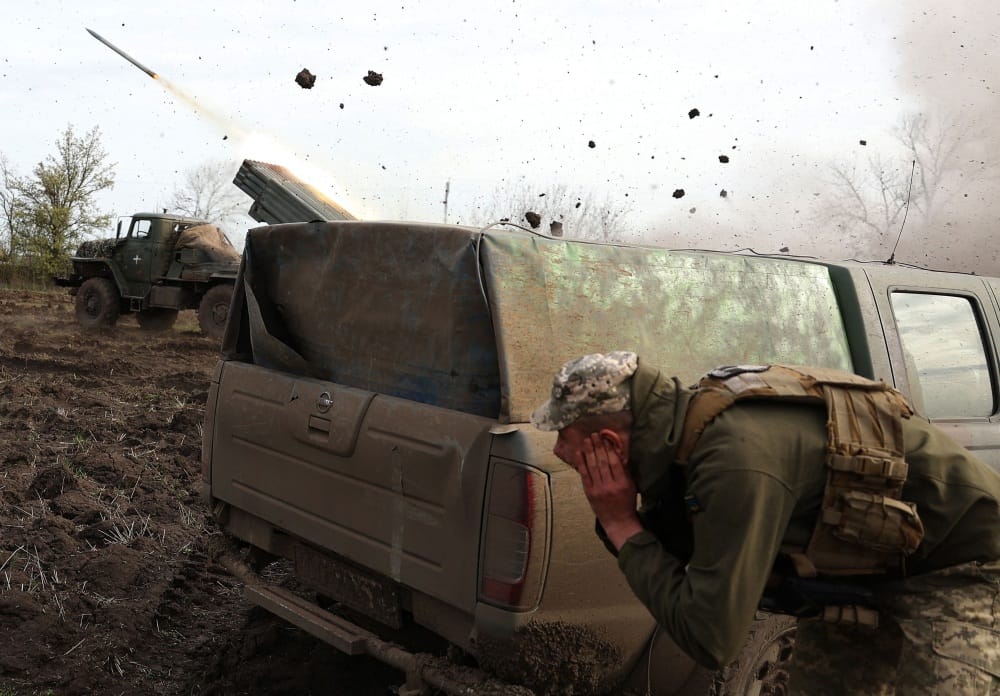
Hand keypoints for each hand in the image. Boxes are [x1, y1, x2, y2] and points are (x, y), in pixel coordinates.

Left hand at [577, 433, 643, 548]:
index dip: (609, 448)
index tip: (606, 438)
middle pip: (602, 462)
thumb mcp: (631, 486)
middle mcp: (609, 486)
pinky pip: (584, 475)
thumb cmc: (626, 503)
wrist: (618, 522)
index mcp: (622, 483)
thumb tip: (619, 452)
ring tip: (587, 440)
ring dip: (589, 451)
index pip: (615, 462)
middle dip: (598, 446)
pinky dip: (581, 463)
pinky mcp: (589, 493)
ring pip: (592, 467)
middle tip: (594, 435)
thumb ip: (625, 470)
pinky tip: (580, 453)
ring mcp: (598, 489)